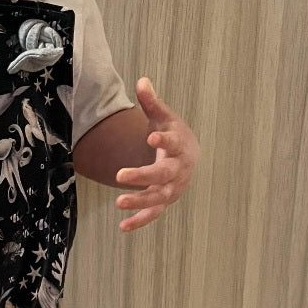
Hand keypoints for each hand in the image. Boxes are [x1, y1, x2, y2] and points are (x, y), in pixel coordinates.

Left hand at [116, 78, 199, 231]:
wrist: (189, 157)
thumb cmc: (173, 135)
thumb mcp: (164, 118)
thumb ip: (152, 103)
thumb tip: (141, 81)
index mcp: (179, 147)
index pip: (173, 143)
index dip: (164, 140)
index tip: (151, 136)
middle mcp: (177, 170)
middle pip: (162, 175)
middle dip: (143, 176)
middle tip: (121, 176)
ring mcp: (172, 188)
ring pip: (157, 198)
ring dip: (139, 201)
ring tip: (119, 202)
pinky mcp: (164, 201)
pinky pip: (153, 213)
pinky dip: (140, 221)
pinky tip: (123, 227)